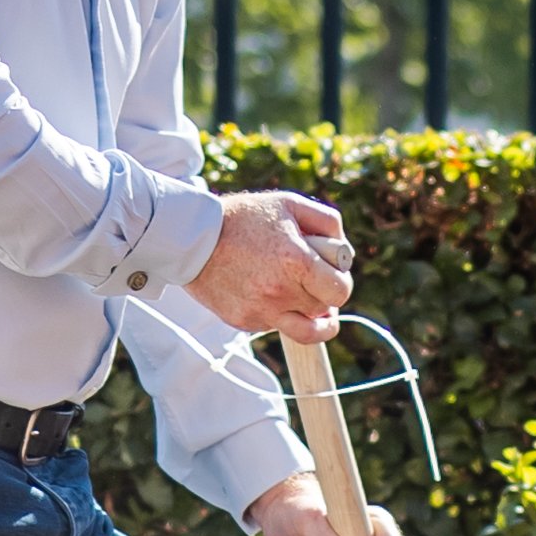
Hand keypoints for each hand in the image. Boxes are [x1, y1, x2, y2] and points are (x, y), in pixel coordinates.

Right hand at [195, 191, 356, 338]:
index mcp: (297, 262)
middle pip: (323, 311)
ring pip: (303, 331)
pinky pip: (274, 325)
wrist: (191, 238)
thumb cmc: (243, 217)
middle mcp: (280, 292)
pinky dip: (277, 313)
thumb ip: (326, 222)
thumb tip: (344, 252)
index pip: (340, 291)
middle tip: (312, 281)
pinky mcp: (244, 321)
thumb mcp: (289, 204)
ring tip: (308, 305)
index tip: (333, 276)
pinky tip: (266, 291)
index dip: (341, 284)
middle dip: (323, 296)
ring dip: (309, 318)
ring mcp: (261, 311)